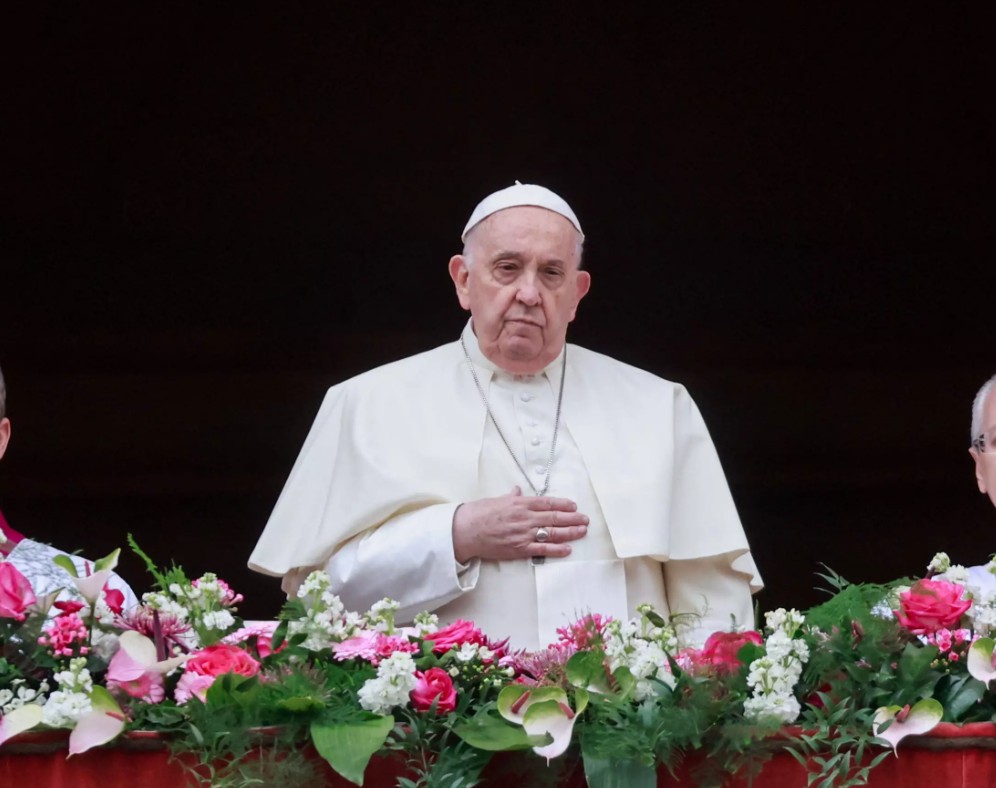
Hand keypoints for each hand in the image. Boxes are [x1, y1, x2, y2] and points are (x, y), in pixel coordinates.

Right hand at [452, 487, 588, 562]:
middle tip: (585, 519)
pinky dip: (557, 549)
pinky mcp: (519, 549)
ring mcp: (524, 534)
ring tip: (582, 531)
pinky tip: (568, 549)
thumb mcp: (497, 500)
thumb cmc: (479, 513)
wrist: (465, 530)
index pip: (548, 503)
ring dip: (570, 532)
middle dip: (573, 518)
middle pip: (555, 517)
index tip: (574, 506)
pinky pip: (542, 550)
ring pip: (552, 533)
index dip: (564, 504)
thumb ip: (512, 497)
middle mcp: (525, 518)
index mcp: (520, 503)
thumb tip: (518, 491)